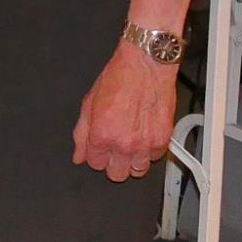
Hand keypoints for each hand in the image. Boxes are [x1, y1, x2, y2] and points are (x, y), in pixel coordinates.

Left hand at [72, 42, 178, 181]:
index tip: (99, 148)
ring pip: (137, 171)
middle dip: (113, 163)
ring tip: (130, 143)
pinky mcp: (163, 141)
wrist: (145, 67)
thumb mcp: (89, 103)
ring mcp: (145, 145)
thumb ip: (81, 133)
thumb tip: (79, 155)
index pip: (95, 164)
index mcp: (102, 135)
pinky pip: (154, 158)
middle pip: (117, 174)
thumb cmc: (118, 79)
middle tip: (114, 148)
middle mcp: (124, 144)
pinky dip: (149, 151)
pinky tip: (143, 135)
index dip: (96, 155)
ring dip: (132, 160)